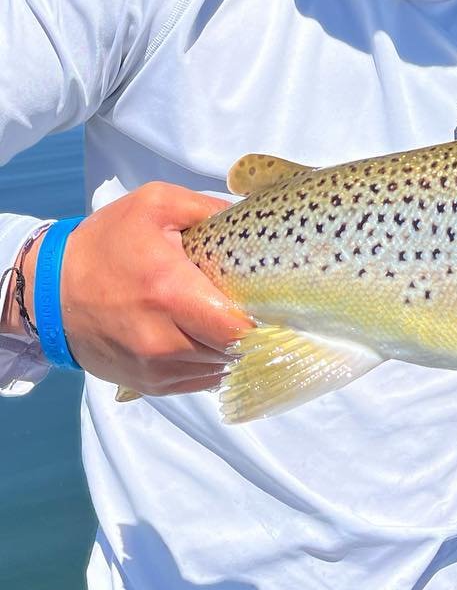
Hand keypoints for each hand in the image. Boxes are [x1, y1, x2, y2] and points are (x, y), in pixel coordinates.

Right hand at [25, 183, 252, 394]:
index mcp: (169, 292)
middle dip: (254, 332)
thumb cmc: (107, 243)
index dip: (265, 318)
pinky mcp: (147, 384)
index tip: (275, 301)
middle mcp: (162, 339)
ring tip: (234, 321)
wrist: (47, 289)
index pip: (238, 328)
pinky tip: (212, 339)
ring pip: (219, 369)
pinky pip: (200, 382)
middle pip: (233, 351)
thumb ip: (208, 209)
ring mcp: (153, 368)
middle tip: (261, 308)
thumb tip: (253, 220)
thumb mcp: (155, 205)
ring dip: (233, 349)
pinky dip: (213, 363)